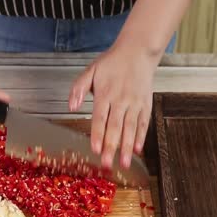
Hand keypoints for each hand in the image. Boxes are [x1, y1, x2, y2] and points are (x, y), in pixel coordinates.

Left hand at [69, 43, 157, 168]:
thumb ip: (78, 88)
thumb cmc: (112, 63)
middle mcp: (120, 100)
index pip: (100, 118)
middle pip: (115, 127)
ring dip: (126, 147)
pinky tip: (137, 150)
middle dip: (111, 147)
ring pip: (130, 128)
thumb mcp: (90, 70)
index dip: (98, 135)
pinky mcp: (145, 105)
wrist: (137, 52)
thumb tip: (71, 106)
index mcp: (105, 93)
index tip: (95, 149)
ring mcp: (134, 103)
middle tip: (107, 164)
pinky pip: (143, 123)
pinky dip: (141, 137)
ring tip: (123, 163)